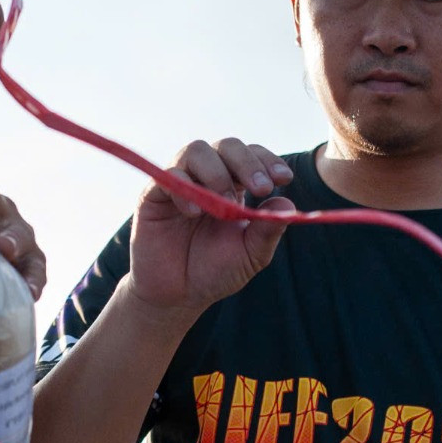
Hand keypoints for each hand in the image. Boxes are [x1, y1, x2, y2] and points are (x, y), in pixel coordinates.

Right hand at [125, 139, 293, 318]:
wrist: (177, 296)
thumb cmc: (214, 272)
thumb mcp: (250, 255)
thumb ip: (268, 230)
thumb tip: (288, 203)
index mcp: (234, 185)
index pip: (251, 156)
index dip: (267, 161)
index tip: (283, 179)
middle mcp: (207, 177)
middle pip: (227, 145)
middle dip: (247, 163)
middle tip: (261, 189)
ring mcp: (180, 182)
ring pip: (196, 150)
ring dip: (216, 172)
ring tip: (224, 202)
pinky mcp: (153, 195)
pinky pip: (167, 175)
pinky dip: (183, 188)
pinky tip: (195, 213)